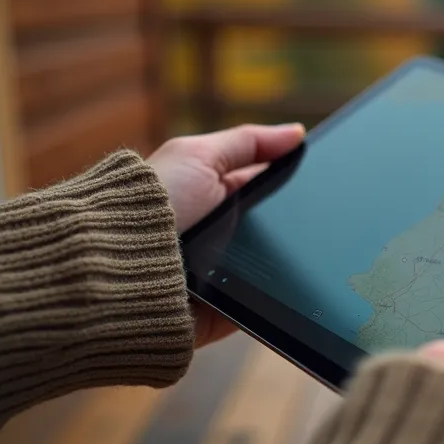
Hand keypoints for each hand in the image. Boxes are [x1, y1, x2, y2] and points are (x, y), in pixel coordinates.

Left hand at [147, 123, 306, 346]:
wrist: (120, 272)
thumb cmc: (150, 206)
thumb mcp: (198, 157)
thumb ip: (248, 143)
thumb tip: (297, 132)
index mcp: (212, 195)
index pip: (263, 182)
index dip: (291, 176)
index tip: (323, 171)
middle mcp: (219, 233)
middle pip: (274, 224)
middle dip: (295, 219)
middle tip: (321, 211)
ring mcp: (224, 273)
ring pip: (276, 263)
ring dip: (289, 256)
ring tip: (308, 245)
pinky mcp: (227, 311)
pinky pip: (265, 302)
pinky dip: (280, 293)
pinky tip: (296, 281)